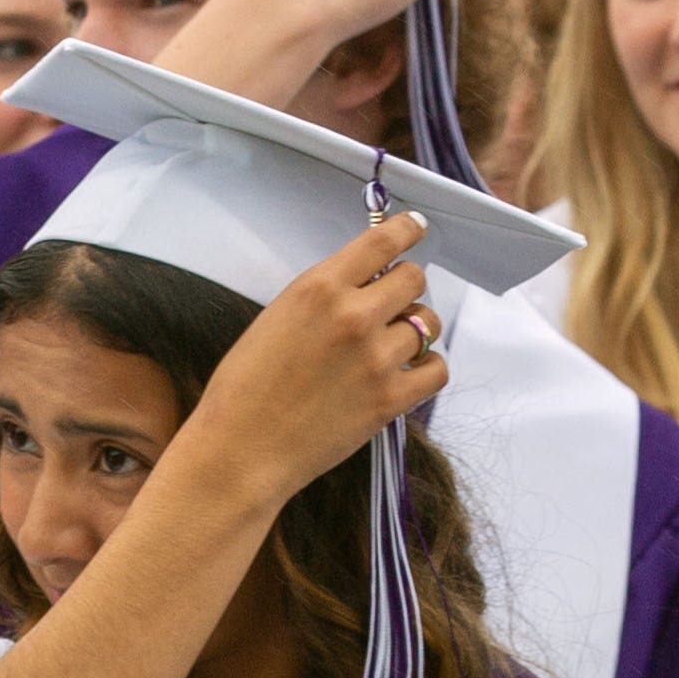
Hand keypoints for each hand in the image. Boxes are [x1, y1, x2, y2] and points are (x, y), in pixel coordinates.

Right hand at [175, 214, 444, 508]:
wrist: (241, 450)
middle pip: (414, 278)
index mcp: (318, 288)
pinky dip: (428, 368)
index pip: (383, 241)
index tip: (416, 227)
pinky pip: (437, 370)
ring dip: (415, 328)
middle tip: (392, 302)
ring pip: (428, 323)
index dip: (407, 230)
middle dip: (405, 286)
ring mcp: (376, 359)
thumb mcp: (276, 319)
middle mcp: (354, 316)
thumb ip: (323, 298)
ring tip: (393, 345)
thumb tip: (364, 286)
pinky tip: (409, 372)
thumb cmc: (245, 389)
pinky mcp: (389, 400)